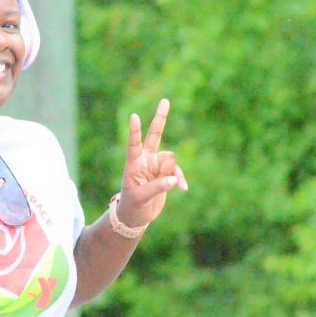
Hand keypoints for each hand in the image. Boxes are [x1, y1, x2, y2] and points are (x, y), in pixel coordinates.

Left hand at [117, 99, 187, 227]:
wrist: (137, 216)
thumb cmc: (132, 205)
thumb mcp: (141, 197)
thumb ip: (158, 186)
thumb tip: (175, 179)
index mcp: (133, 163)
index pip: (134, 144)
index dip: (135, 131)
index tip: (133, 116)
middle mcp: (145, 160)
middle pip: (155, 135)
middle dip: (160, 119)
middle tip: (165, 101)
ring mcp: (156, 166)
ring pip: (171, 160)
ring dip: (173, 172)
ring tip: (173, 185)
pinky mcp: (166, 174)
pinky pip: (177, 172)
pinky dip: (180, 180)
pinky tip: (183, 189)